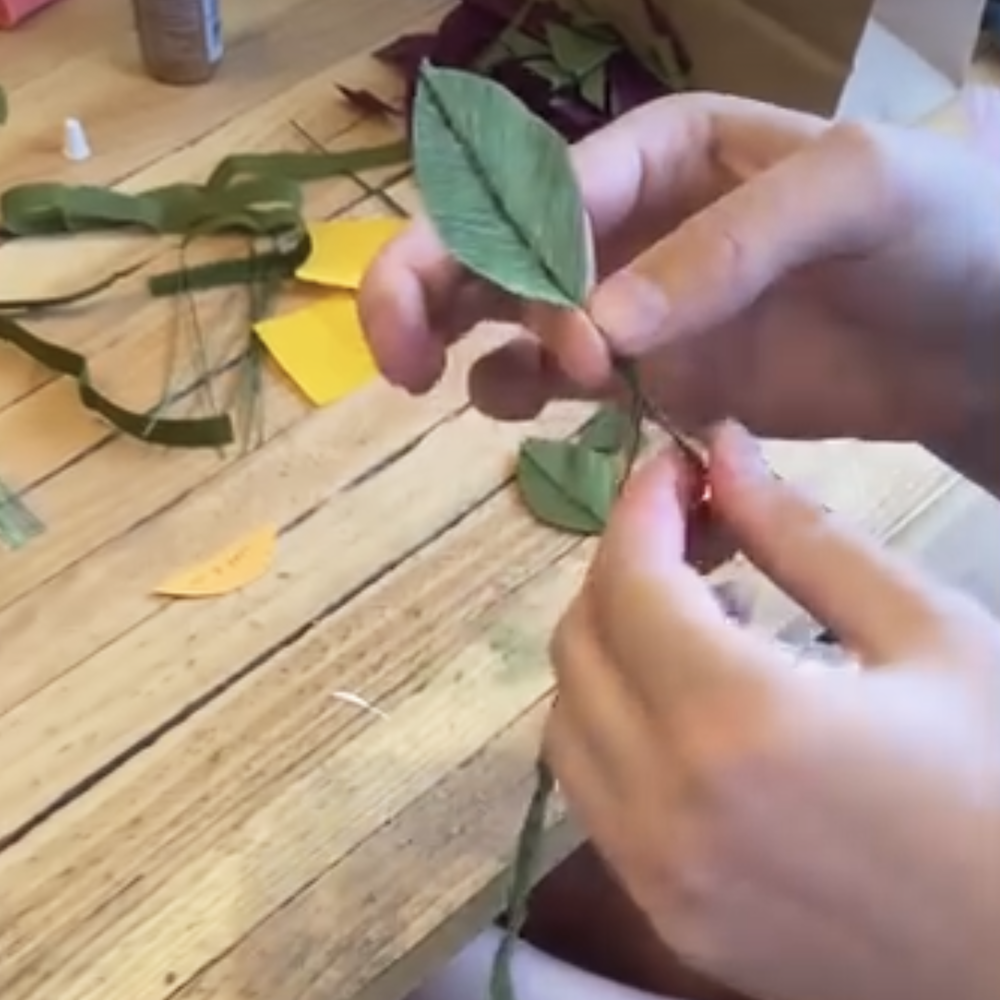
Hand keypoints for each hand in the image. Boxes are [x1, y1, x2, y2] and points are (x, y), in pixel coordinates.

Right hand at [359, 93, 999, 450]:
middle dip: (424, 291)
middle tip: (398, 362)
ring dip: (463, 349)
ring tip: (475, 392)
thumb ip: (727, 246)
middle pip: (485, 246)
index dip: (531, 265)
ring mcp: (626, 307)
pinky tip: (545, 418)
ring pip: (498, 317)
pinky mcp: (642, 378)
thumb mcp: (852, 194)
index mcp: (661, 150)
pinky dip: (525, 403)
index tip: (578, 348)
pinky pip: (550, 385)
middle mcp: (622, 225)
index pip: (548, 194)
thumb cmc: (937, 230)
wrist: (977, 337)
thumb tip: (602, 329)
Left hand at [544, 422, 999, 999]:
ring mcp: (654, 873)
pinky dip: (612, 726)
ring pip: (568, 720)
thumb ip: (805, 535)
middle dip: (622, 568)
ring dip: (609, 647)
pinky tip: (687, 709)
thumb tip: (722, 450)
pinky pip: (592, 795)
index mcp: (735, 718)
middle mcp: (665, 801)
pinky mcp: (665, 917)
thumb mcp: (930, 634)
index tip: (675, 468)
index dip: (641, 507)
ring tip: (695, 618)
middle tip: (693, 535)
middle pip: (580, 644)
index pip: (630, 580)